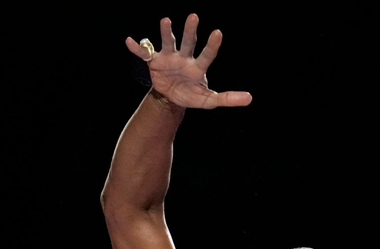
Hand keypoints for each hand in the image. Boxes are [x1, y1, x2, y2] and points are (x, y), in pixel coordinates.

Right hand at [126, 13, 251, 109]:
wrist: (172, 98)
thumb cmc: (192, 95)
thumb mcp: (209, 100)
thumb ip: (228, 98)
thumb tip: (250, 98)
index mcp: (198, 66)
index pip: (207, 54)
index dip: (212, 45)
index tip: (218, 33)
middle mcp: (184, 58)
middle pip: (189, 42)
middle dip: (190, 30)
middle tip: (194, 17)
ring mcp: (169, 58)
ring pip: (169, 42)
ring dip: (167, 32)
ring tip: (166, 20)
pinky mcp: (154, 62)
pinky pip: (144, 54)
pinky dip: (137, 48)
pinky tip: (129, 42)